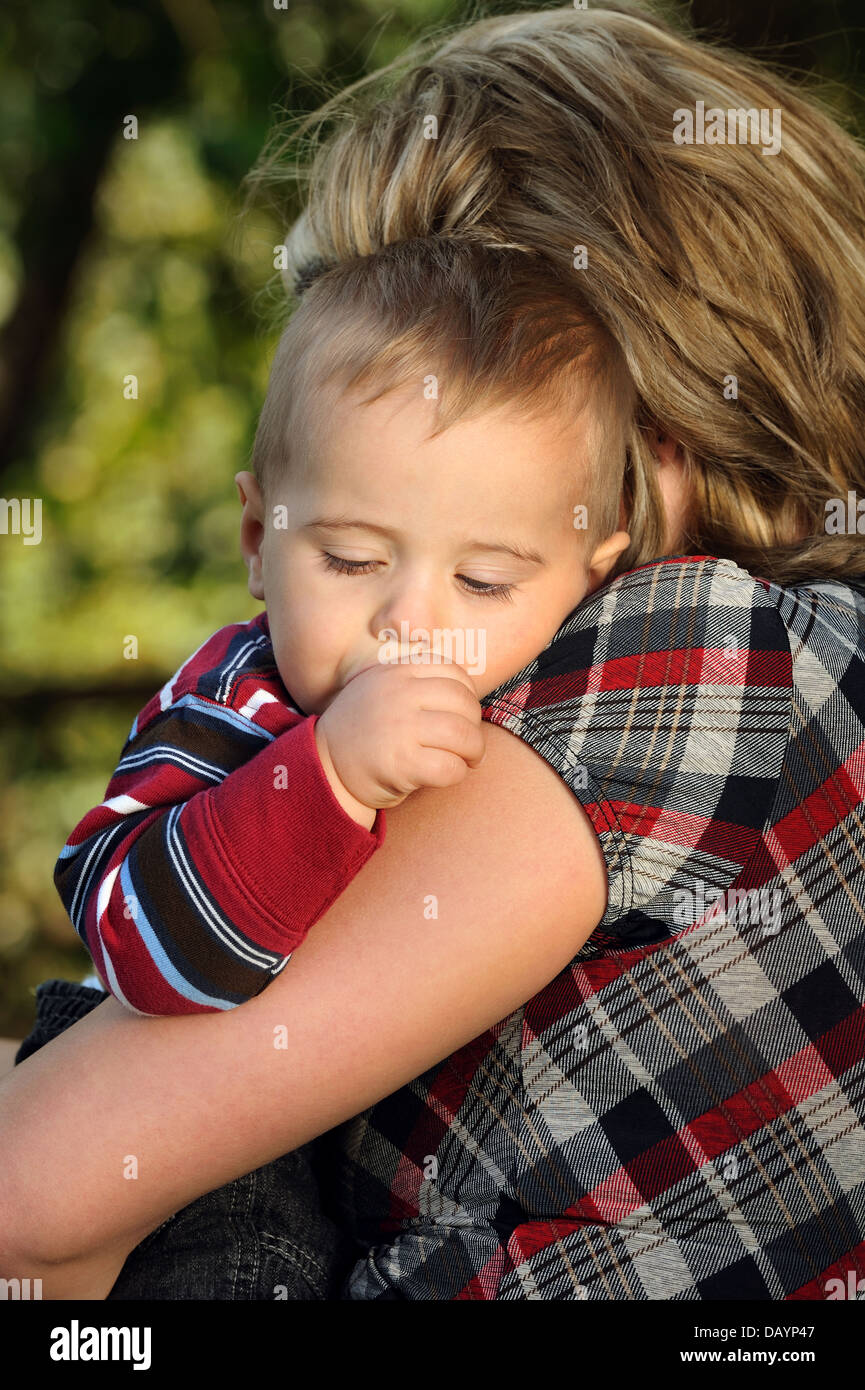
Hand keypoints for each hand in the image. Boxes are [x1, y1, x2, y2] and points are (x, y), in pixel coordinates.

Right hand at [314, 650, 485, 813]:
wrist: (325, 766)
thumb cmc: (363, 732)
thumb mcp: (382, 689)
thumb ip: (417, 682)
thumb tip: (469, 694)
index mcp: (396, 672)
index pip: (454, 673)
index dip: (468, 696)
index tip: (463, 715)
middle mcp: (398, 694)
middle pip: (464, 703)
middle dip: (474, 726)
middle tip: (468, 743)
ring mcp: (400, 727)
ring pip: (464, 734)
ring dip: (473, 752)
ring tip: (466, 760)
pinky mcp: (403, 763)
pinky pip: (451, 766)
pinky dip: (458, 773)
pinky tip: (446, 774)